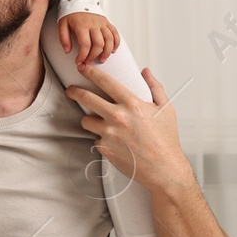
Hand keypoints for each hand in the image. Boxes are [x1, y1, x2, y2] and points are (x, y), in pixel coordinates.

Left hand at [58, 12, 120, 66]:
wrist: (79, 0)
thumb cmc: (70, 14)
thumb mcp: (62, 24)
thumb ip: (63, 38)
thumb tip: (67, 51)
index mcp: (82, 25)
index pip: (85, 44)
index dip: (82, 56)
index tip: (79, 62)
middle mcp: (94, 24)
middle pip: (98, 44)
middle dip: (94, 56)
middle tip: (89, 61)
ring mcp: (102, 23)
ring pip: (109, 39)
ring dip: (107, 52)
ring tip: (102, 59)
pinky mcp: (107, 22)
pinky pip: (115, 33)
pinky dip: (116, 43)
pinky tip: (112, 50)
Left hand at [63, 64, 188, 193]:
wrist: (163, 169)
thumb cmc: (166, 140)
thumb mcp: (165, 109)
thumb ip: (154, 87)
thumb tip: (145, 72)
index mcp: (132, 104)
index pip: (105, 82)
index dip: (91, 72)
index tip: (82, 67)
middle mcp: (118, 117)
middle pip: (86, 98)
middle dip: (75, 91)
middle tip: (70, 90)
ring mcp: (109, 134)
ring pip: (87, 121)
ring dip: (90, 119)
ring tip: (99, 122)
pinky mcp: (105, 148)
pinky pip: (96, 139)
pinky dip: (102, 139)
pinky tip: (114, 142)